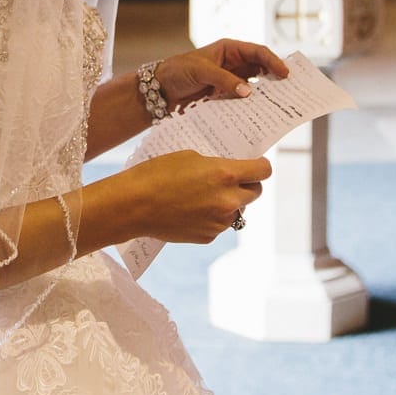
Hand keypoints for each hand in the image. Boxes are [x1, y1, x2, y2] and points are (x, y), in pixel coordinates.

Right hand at [122, 150, 269, 243]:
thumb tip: (228, 173)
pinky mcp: (207, 236)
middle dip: (246, 185)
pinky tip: (191, 209)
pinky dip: (212, 217)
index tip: (254, 164)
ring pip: (237, 210)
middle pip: (255, 192)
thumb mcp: (190, 157)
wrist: (132, 206)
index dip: (260, 166)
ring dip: (229, 202)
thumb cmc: (156, 174)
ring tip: (203, 195)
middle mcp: (228, 201)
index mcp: (226, 175)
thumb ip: (216, 166)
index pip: (263, 171)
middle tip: (230, 179)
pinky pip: (219, 224)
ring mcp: (219, 222)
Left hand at [157, 39, 290, 108]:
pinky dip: (251, 104)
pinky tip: (258, 112)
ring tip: (278, 103)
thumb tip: (247, 92)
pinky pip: (242, 98)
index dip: (273, 61)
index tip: (285, 74)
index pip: (257, 52)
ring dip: (264, 93)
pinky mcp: (224, 94)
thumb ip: (224, 80)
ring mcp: (230, 79)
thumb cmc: (178, 71)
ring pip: (254, 85)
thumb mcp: (201, 71)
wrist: (160, 90)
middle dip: (275, 78)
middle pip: (260, 68)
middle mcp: (233, 63)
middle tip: (290, 90)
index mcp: (229, 49)